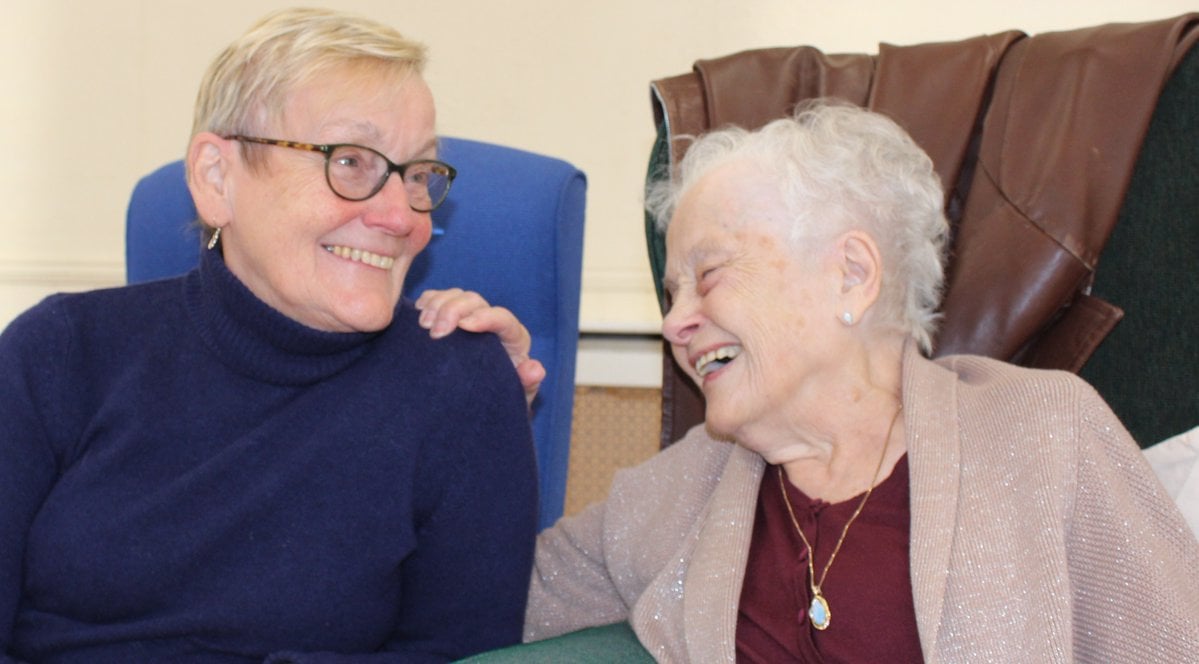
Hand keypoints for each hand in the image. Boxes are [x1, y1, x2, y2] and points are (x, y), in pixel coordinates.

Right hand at [415, 289, 545, 407]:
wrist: (482, 400)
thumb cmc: (502, 394)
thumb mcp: (516, 394)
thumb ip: (528, 382)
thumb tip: (534, 369)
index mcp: (513, 337)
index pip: (502, 318)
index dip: (484, 317)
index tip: (463, 326)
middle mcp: (491, 321)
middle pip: (474, 300)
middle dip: (452, 310)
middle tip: (434, 333)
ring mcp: (470, 316)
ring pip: (455, 295)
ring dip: (436, 305)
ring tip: (423, 325)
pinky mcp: (450, 318)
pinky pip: (437, 298)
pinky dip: (427, 301)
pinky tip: (417, 316)